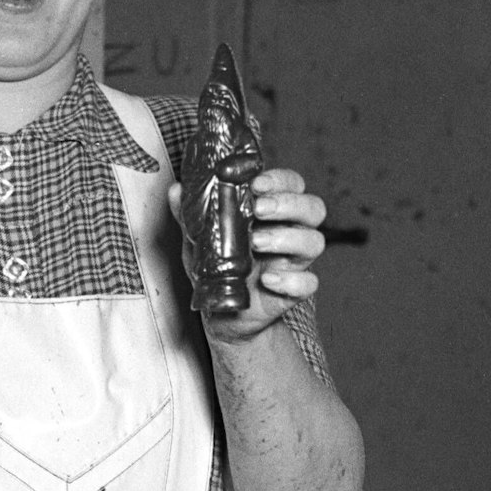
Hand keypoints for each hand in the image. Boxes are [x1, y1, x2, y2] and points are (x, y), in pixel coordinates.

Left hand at [170, 168, 328, 340]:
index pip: (292, 185)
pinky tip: (268, 280)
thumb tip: (176, 190)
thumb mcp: (200, 238)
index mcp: (273, 211)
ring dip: (287, 238)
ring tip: (256, 243)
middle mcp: (290, 232)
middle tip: (259, 209)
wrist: (221, 310)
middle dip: (289, 203)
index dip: (280, 180)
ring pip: (314, 241)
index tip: (256, 184)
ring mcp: (294, 262)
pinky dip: (292, 280)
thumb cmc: (217, 266)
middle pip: (313, 208)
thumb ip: (190, 214)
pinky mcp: (293, 291)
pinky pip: (309, 283)